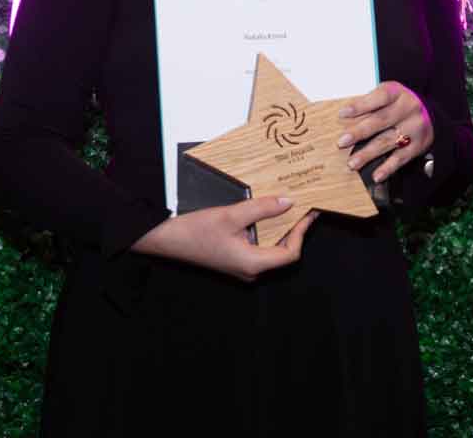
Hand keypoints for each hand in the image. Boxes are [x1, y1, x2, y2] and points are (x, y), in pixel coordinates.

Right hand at [130, 197, 320, 282]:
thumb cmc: (194, 231)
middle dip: (294, 230)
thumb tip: (287, 202)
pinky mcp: (235, 260)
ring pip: (271, 250)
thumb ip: (261, 208)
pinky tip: (266, 215)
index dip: (301, 233)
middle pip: (283, 253)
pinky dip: (266, 232)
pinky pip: (259, 248)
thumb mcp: (231, 214)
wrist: (165, 241)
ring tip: (287, 208)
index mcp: (252, 264)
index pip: (290, 253)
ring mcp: (242, 267)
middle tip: (302, 208)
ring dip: (280, 230)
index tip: (308, 214)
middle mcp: (250, 270)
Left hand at [337, 81, 432, 182]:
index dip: (360, 105)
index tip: (342, 113)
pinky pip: (400, 158)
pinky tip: (376, 175)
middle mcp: (408, 109)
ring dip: (368, 154)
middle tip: (342, 142)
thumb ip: (370, 103)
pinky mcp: (418, 146)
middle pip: (381, 120)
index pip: (379, 97)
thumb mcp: (388, 94)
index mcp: (397, 93)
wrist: (430, 113)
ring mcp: (414, 128)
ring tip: (352, 163)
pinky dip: (387, 168)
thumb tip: (344, 118)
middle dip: (359, 132)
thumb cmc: (400, 103)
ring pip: (388, 141)